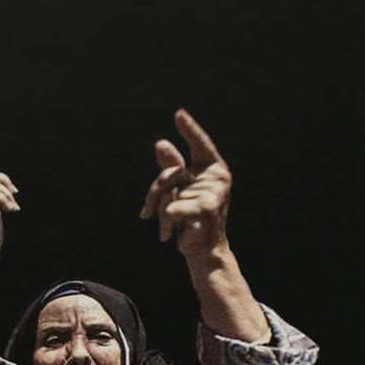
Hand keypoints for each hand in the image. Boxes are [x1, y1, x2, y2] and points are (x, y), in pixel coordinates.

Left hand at [141, 109, 233, 257]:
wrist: (204, 251)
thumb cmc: (192, 219)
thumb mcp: (180, 190)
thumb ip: (172, 167)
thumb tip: (161, 143)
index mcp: (214, 169)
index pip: (200, 144)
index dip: (190, 129)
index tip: (178, 113)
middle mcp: (217, 178)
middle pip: (171, 173)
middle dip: (154, 192)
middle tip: (146, 212)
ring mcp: (214, 193)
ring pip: (168, 192)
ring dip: (160, 212)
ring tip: (168, 228)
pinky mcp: (206, 209)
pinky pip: (171, 207)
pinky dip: (164, 222)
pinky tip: (171, 235)